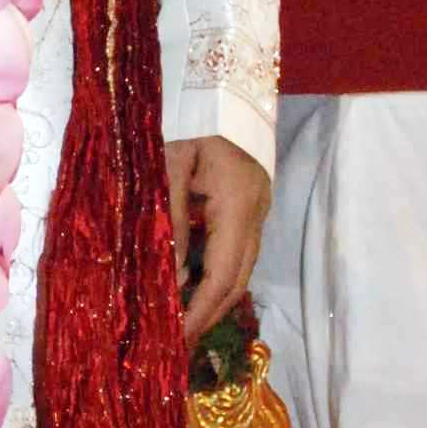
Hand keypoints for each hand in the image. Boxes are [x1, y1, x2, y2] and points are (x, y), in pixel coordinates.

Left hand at [164, 133, 270, 349]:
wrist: (222, 82)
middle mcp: (255, 214)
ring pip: (239, 268)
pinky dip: (213, 275)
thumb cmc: (189, 116)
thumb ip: (169, 220)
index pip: (222, 276)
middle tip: (177, 345)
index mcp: (237, 205)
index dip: (200, 312)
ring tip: (180, 324)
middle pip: (237, 280)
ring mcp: (257, 209)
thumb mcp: (170, 165)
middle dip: (207, 315)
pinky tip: (188, 287)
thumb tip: (171, 277)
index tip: (177, 340)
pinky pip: (235, 251)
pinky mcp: (249, 204)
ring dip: (211, 298)